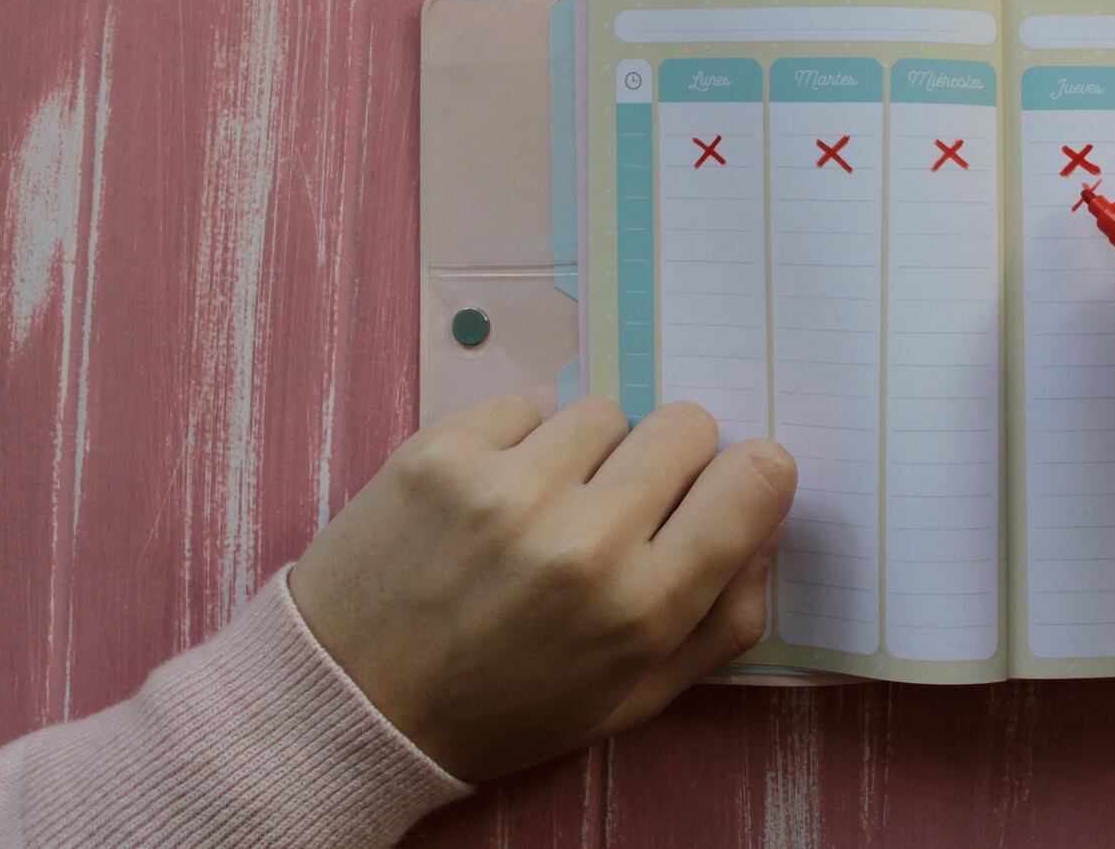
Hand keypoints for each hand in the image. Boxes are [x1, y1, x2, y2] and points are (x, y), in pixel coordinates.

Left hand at [288, 398, 794, 780]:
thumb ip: (720, 622)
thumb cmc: (502, 710)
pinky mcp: (442, 451)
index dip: (751, 477)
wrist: (349, 706)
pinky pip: (529, 405)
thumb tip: (765, 525)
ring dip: (591, 451)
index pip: (755, 480)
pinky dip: (521, 442)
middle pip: (688, 425)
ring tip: (546, 508)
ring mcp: (508, 487)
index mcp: (640, 610)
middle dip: (670, 461)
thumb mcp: (631, 700)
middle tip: (624, 506)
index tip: (723, 490)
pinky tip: (492, 497)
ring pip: (607, 410)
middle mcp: (584, 541)